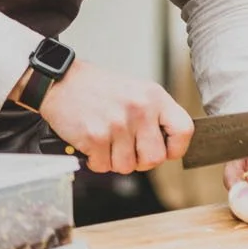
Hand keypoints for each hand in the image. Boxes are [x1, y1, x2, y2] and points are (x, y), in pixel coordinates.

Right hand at [38, 59, 192, 173]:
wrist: (63, 81)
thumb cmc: (100, 89)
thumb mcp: (136, 91)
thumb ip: (154, 116)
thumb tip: (168, 147)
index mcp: (153, 97)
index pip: (184, 130)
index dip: (176, 148)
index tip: (165, 150)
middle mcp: (139, 109)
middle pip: (155, 158)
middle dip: (140, 160)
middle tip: (127, 148)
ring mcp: (117, 124)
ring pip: (127, 167)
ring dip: (115, 160)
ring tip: (106, 139)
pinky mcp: (95, 136)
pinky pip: (103, 167)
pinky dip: (96, 160)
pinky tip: (92, 141)